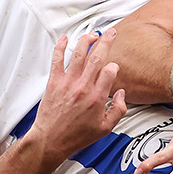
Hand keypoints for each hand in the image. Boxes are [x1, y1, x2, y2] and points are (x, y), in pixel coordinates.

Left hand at [29, 31, 126, 156]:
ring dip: (87, 40)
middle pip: (97, 57)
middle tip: (111, 33)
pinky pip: (57, 59)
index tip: (113, 68)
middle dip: (106, 41)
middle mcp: (83, 87)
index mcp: (97, 98)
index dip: (114, 66)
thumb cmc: (76, 136)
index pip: (110, 71)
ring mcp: (68, 83)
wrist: (51, 140)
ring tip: (93, 34)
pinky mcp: (54, 82)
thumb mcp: (105, 129)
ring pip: (79, 54)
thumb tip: (121, 94)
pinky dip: (60, 46)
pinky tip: (64, 38)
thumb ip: (118, 110)